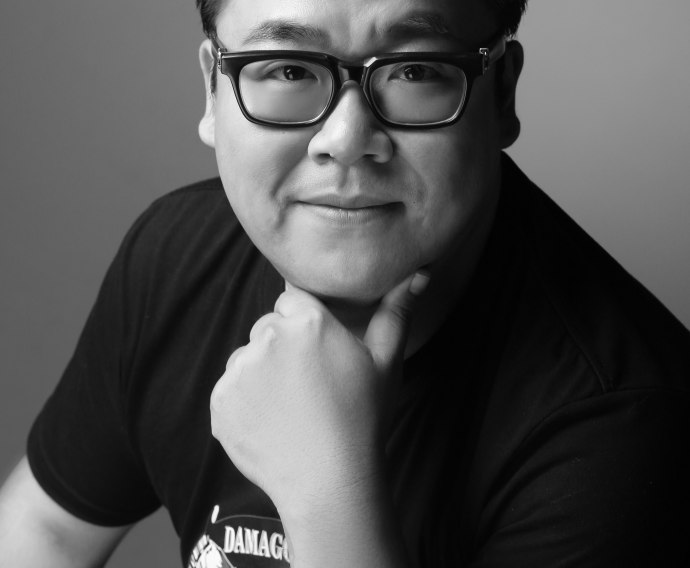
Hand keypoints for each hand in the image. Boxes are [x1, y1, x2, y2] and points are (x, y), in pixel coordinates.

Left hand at [210, 270, 429, 520]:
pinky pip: (228, 389)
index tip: (318, 354)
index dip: (305, 326)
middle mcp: (268, 337)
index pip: (291, 301)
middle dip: (282, 348)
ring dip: (260, 374)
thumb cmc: (363, 419)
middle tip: (308, 385)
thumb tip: (419, 272)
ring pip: (246, 359)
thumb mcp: (387, 362)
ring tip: (290, 407)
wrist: (330, 485)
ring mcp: (239, 370)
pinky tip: (271, 423)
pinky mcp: (220, 401)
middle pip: (267, 329)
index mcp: (307, 321)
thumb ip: (396, 311)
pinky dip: (243, 403)